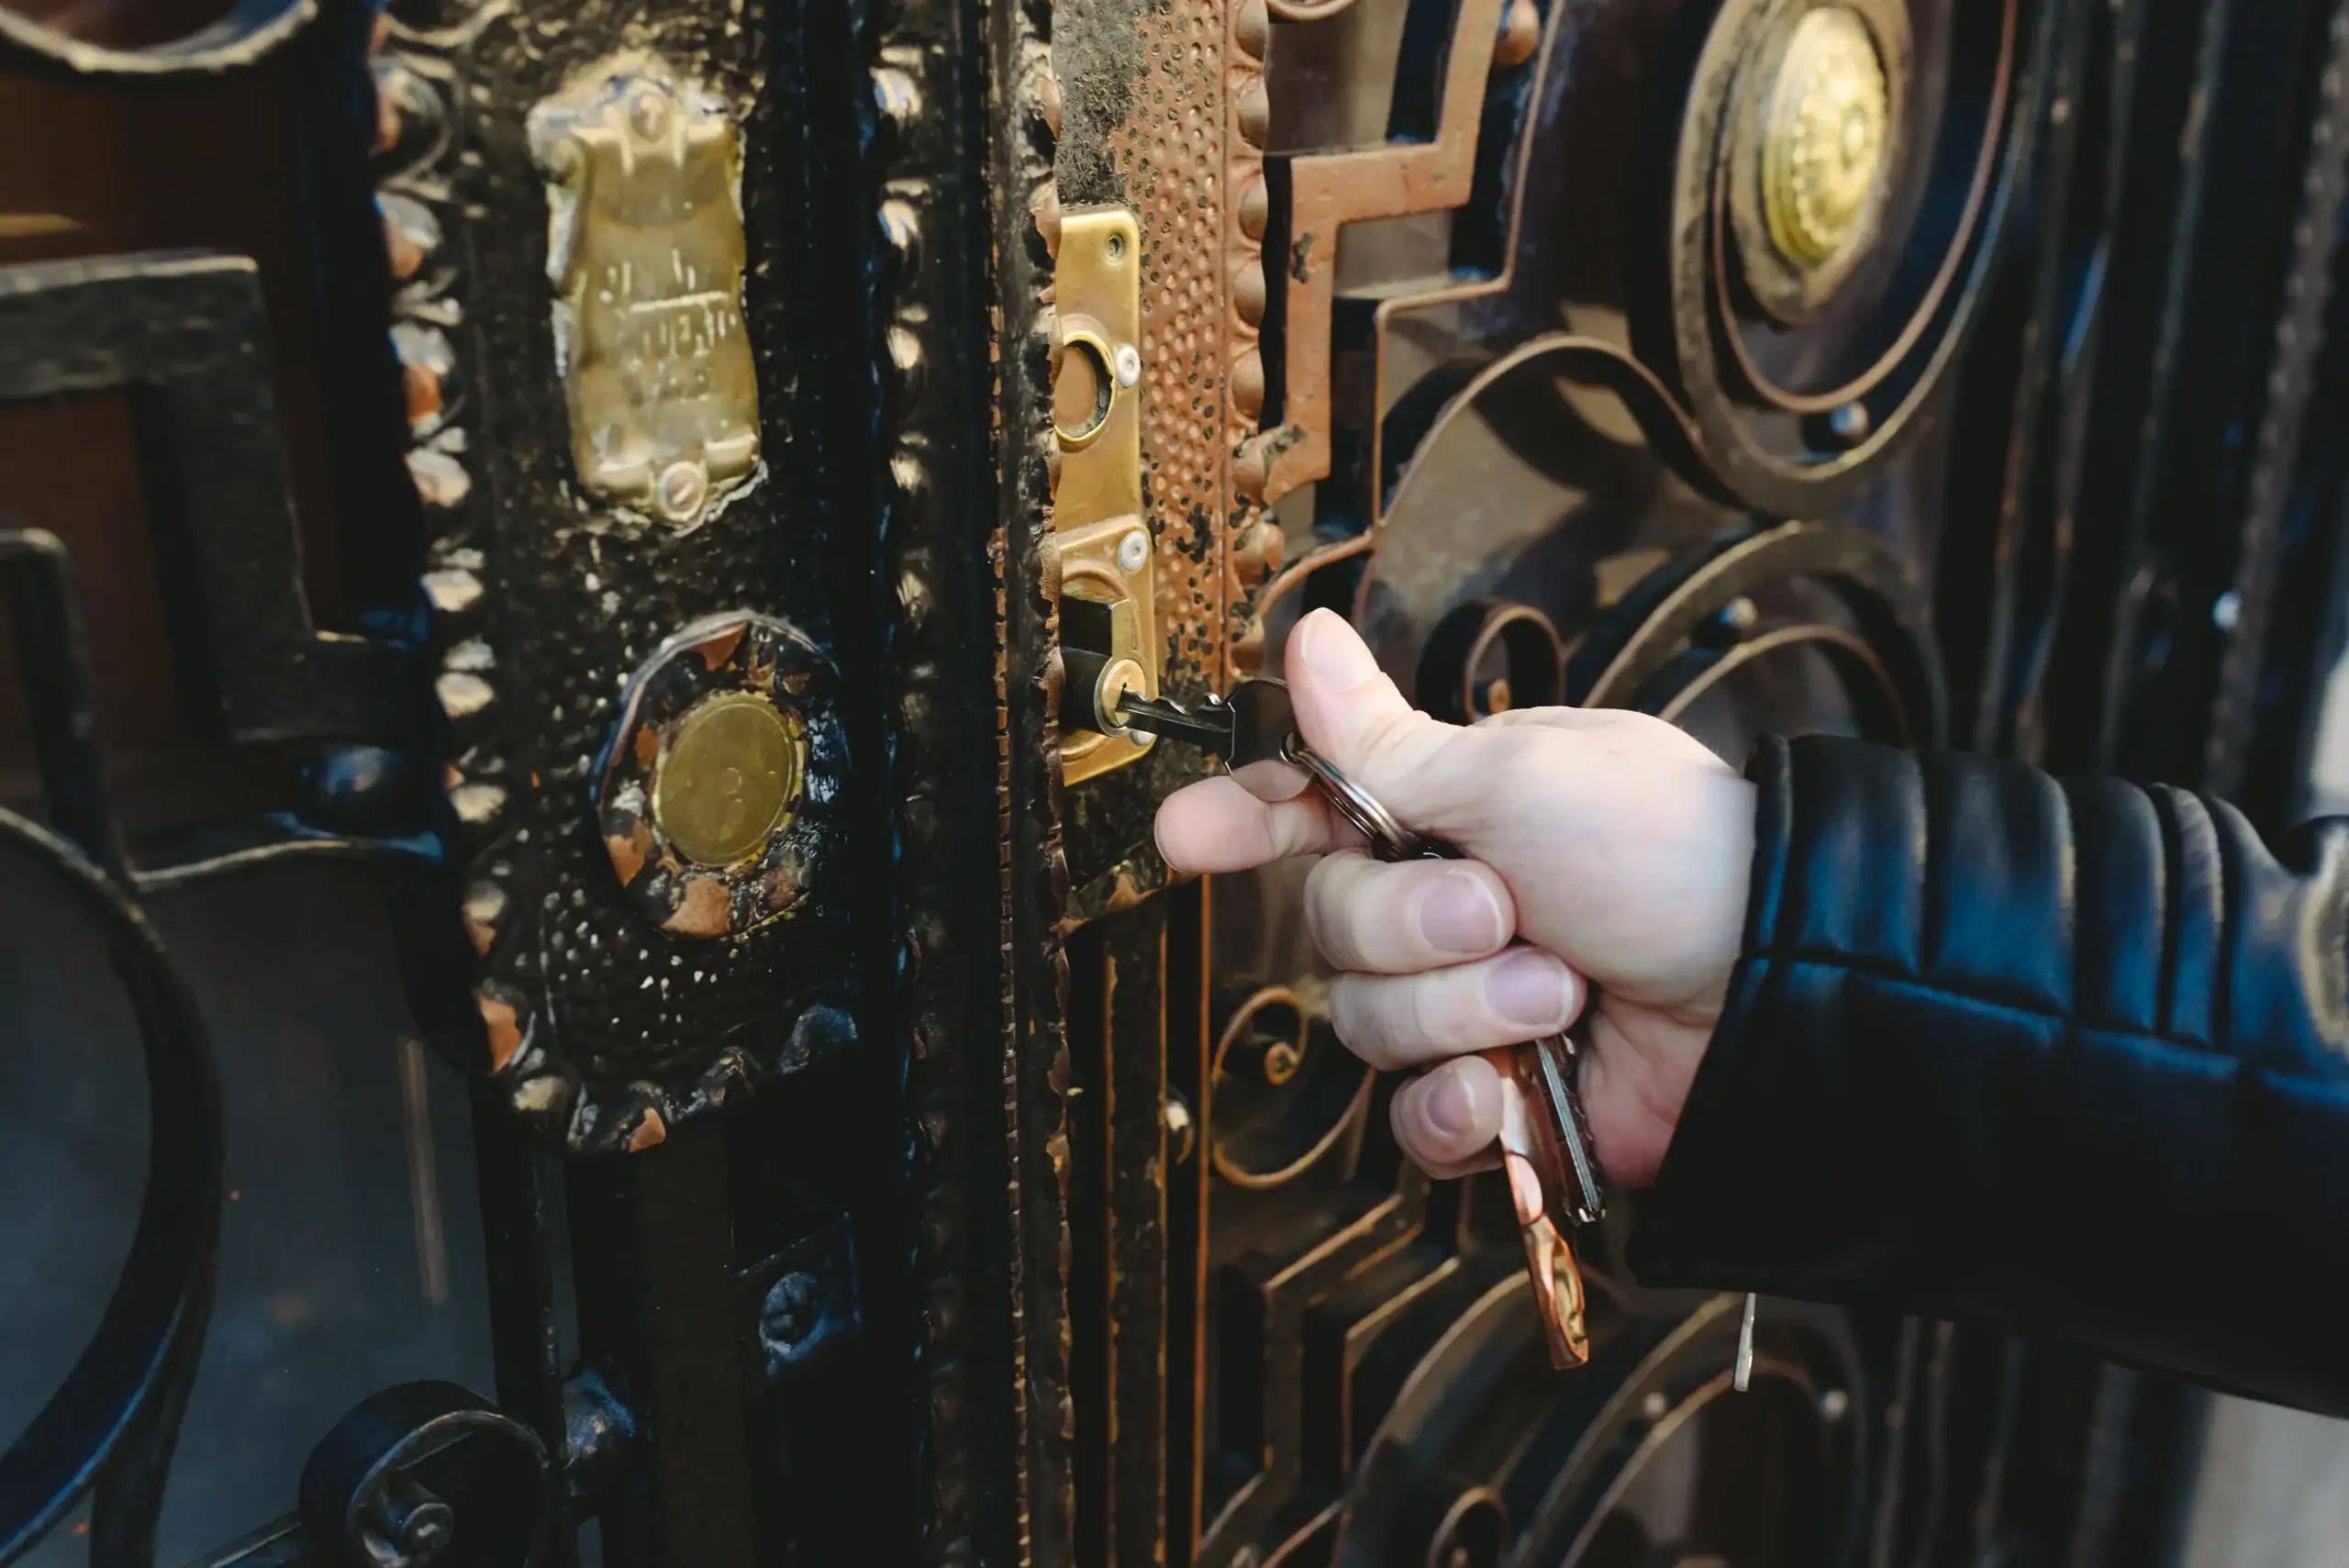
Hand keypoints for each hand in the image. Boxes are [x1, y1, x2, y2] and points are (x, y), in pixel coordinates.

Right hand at [1153, 609, 1755, 1187]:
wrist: (1774, 984)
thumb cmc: (1666, 850)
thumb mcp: (1518, 776)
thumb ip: (1384, 742)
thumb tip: (1307, 639)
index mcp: (1447, 810)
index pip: (1310, 813)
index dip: (1245, 824)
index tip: (1185, 838)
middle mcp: (1447, 905)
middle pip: (1328, 930)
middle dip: (1410, 927)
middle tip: (1501, 909)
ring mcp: (1470, 1006)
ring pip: (1366, 1026)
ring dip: (1460, 1011)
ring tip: (1558, 989)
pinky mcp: (1500, 1098)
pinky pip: (1413, 1121)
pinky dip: (1459, 1106)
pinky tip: (1512, 1083)